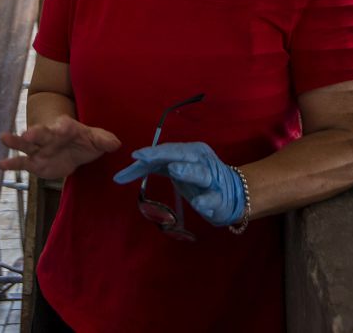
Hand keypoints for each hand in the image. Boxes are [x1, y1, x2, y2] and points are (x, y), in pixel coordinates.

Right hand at [0, 115, 120, 178]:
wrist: (71, 147)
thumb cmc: (84, 140)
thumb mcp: (96, 139)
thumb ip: (104, 140)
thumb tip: (116, 143)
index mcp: (67, 128)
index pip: (65, 126)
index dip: (65, 127)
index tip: (64, 127)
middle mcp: (50, 136)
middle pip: (42, 133)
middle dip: (35, 132)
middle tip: (27, 133)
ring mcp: (40, 149)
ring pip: (27, 145)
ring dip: (16, 141)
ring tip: (4, 137)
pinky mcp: (35, 162)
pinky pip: (22, 162)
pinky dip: (12, 163)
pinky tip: (1, 164)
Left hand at [113, 142, 245, 226]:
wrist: (233, 194)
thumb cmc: (196, 180)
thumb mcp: (173, 169)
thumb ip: (150, 168)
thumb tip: (119, 176)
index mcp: (190, 151)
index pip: (167, 150)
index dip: (151, 152)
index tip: (134, 155)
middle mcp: (202, 160)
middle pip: (181, 154)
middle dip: (162, 154)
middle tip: (144, 156)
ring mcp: (212, 178)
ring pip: (200, 173)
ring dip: (187, 171)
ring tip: (174, 170)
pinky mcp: (220, 198)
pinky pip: (213, 198)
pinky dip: (206, 201)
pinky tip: (199, 204)